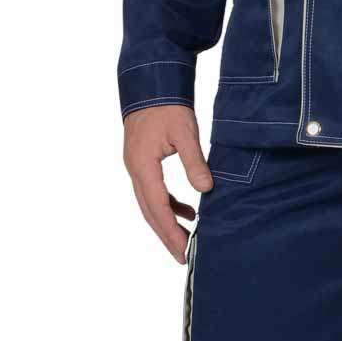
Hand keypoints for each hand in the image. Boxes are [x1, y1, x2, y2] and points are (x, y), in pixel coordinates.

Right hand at [123, 105, 212, 260]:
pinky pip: (154, 191)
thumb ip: (194, 162)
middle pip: (150, 212)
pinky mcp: (142, 162)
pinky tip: (187, 212)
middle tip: (183, 257)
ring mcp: (136, 167)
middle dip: (167, 235)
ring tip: (186, 239)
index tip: (183, 251)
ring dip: (167, 222)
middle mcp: (135, 170)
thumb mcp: (185, 132)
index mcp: (143, 166)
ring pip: (150, 204)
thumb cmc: (167, 106)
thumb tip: (206, 190)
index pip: (158, 207)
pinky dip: (169, 205)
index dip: (170, 232)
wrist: (150, 84)